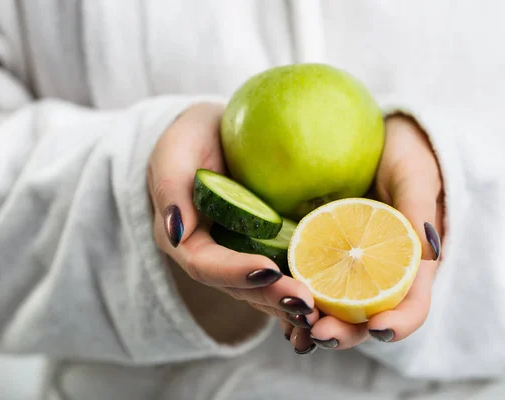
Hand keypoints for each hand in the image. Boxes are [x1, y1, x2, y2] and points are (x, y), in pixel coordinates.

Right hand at [147, 103, 316, 337]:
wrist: (221, 133)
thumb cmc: (194, 138)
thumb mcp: (175, 151)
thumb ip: (170, 189)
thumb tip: (176, 232)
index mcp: (187, 240)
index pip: (206, 265)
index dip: (234, 272)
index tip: (267, 271)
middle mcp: (216, 256)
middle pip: (240, 287)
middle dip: (272, 297)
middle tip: (305, 303)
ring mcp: (244, 255)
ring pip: (265, 289)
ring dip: (291, 302)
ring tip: (323, 310)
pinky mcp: (271, 247)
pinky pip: (288, 271)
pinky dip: (308, 285)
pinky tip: (334, 296)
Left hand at [283, 114, 443, 352]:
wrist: (377, 139)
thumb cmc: (405, 154)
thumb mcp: (415, 174)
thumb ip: (419, 208)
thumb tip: (427, 249)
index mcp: (410, 261)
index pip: (411, 304)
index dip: (399, 323)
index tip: (377, 328)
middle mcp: (378, 270)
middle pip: (367, 315)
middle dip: (346, 332)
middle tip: (320, 334)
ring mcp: (348, 264)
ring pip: (335, 307)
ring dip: (316, 326)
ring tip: (295, 335)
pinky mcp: (321, 252)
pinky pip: (309, 283)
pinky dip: (295, 301)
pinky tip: (276, 309)